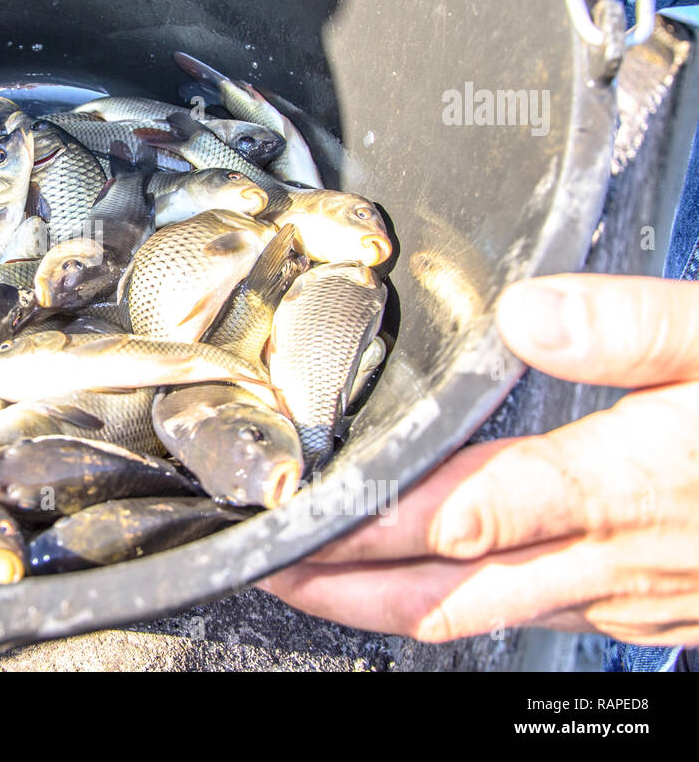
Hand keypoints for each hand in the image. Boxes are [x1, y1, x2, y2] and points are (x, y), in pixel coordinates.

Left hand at [259, 274, 698, 645]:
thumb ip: (635, 327)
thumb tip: (529, 313)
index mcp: (620, 487)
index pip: (454, 517)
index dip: (359, 527)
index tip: (290, 521)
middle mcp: (613, 559)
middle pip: (443, 594)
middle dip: (343, 589)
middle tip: (271, 570)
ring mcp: (636, 596)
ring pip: (485, 616)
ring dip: (393, 605)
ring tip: (327, 584)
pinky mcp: (663, 607)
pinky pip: (544, 615)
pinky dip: (472, 602)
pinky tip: (454, 580)